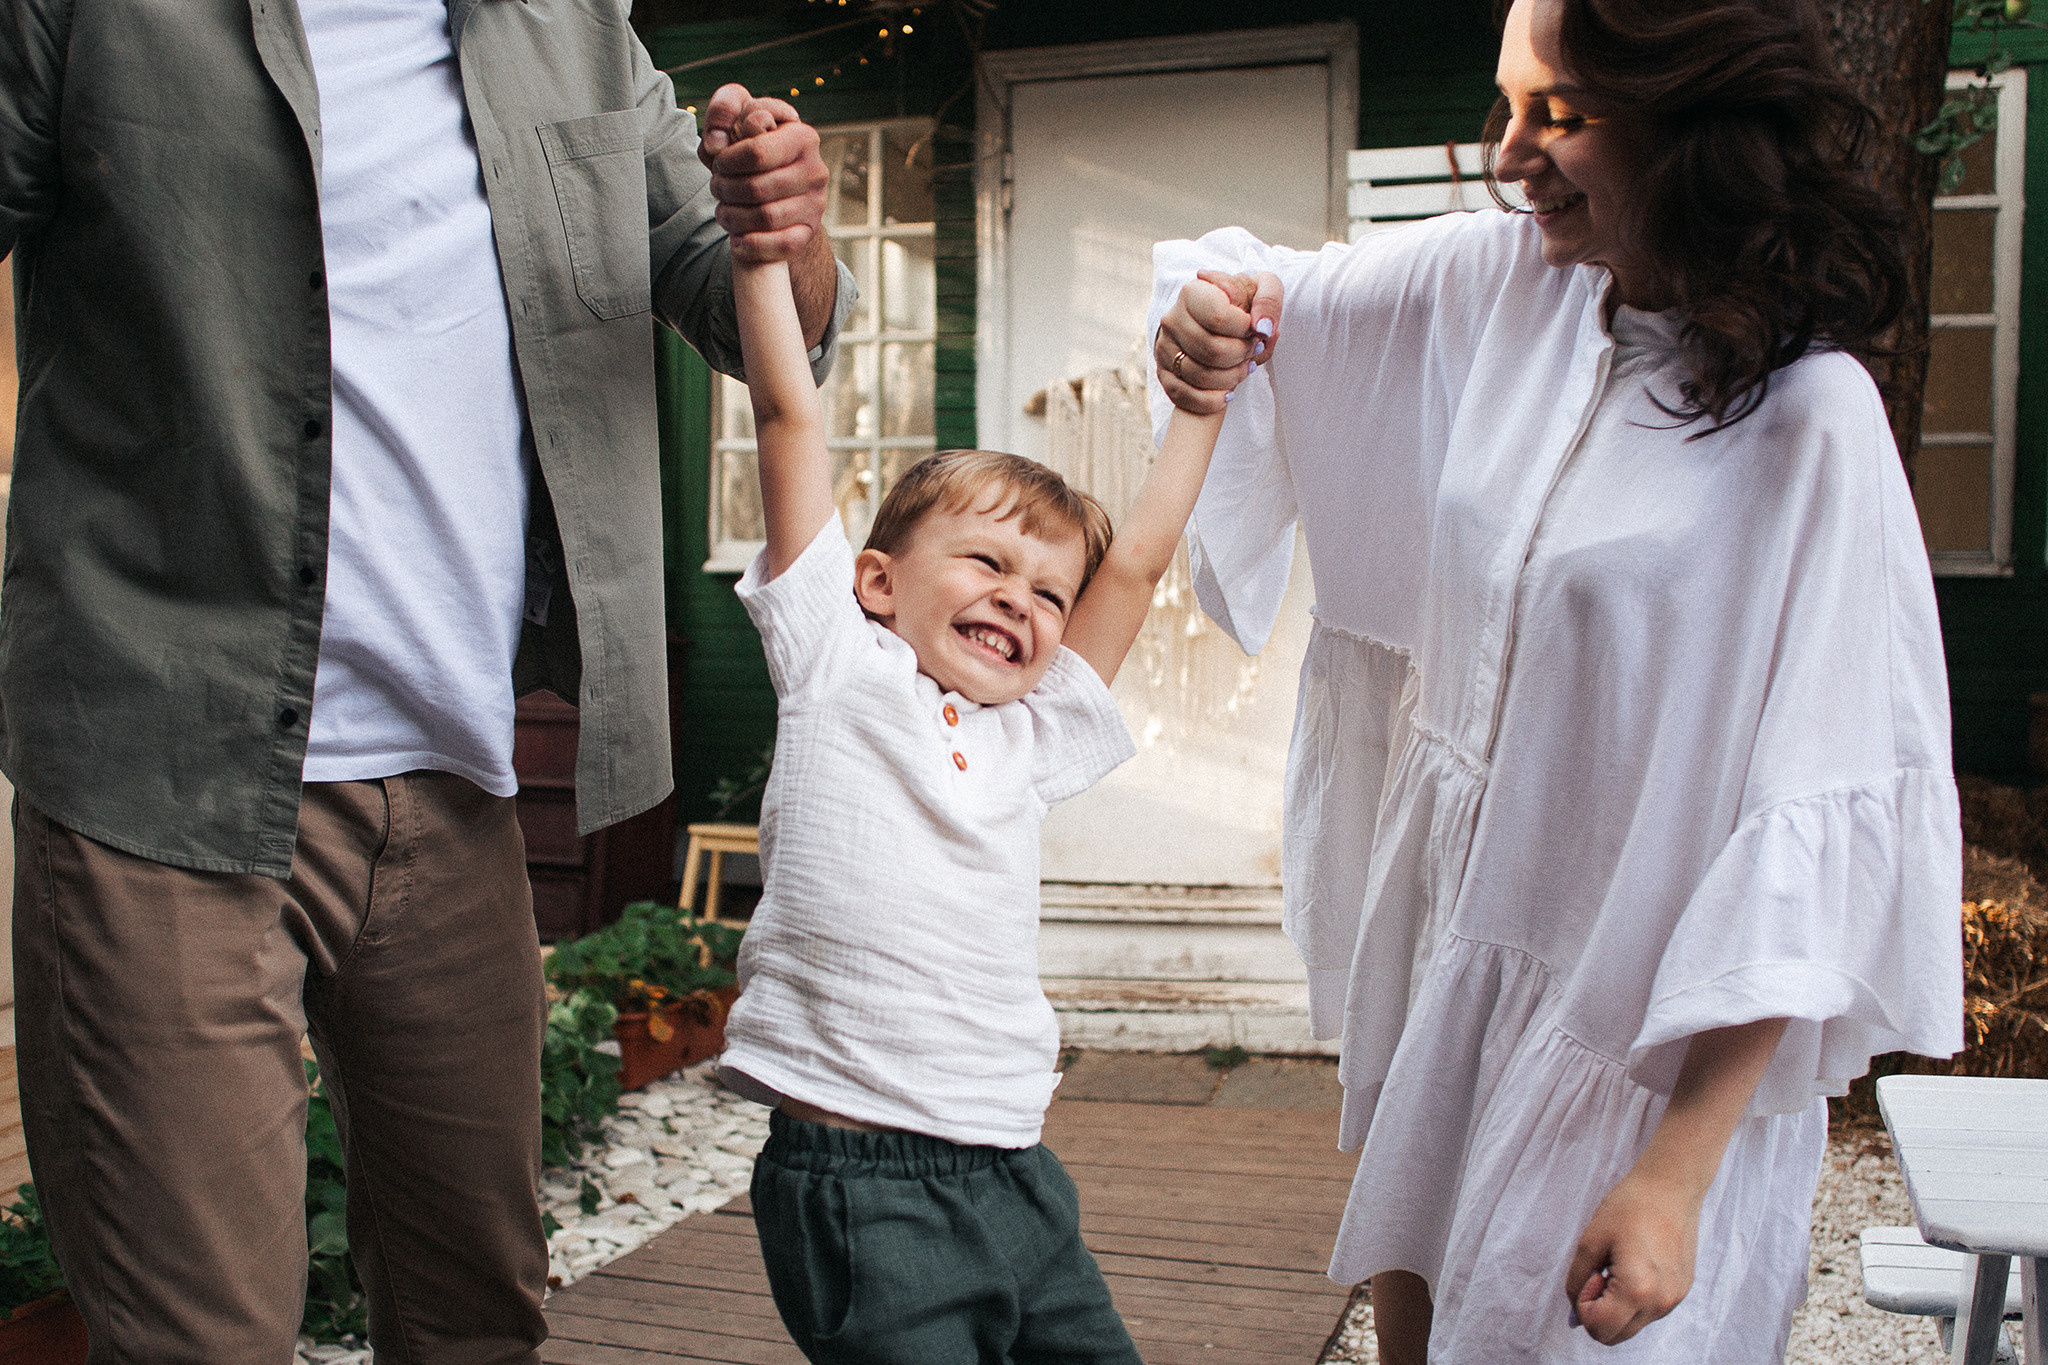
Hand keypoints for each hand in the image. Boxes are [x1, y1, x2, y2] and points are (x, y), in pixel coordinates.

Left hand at [698, 83, 827, 263]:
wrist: (777, 182)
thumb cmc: (752, 146)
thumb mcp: (737, 117)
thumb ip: (725, 110)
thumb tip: (717, 142)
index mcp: (802, 136)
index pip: (756, 152)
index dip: (727, 161)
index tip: (719, 163)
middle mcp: (816, 170)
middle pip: (757, 188)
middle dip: (725, 190)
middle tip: (716, 188)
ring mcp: (816, 203)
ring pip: (767, 219)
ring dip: (734, 218)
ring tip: (722, 211)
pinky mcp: (810, 230)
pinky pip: (784, 246)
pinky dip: (754, 246)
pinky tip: (737, 240)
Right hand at [1154, 269, 1281, 414]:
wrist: (1225, 322)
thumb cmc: (1244, 305)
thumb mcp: (1263, 288)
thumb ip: (1268, 300)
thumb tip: (1263, 328)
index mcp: (1192, 292)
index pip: (1218, 318)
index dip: (1245, 331)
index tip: (1256, 330)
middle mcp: (1172, 319)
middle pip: (1212, 351)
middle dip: (1242, 356)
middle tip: (1254, 350)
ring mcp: (1164, 348)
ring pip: (1200, 376)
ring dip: (1232, 378)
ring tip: (1245, 368)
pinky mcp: (1164, 373)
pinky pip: (1183, 396)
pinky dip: (1212, 400)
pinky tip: (1228, 393)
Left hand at [1565, 1169, 1698, 1345]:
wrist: (1671, 1186)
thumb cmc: (1629, 1206)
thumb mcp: (1590, 1241)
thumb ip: (1577, 1281)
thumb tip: (1574, 1317)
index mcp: (1638, 1290)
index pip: (1599, 1328)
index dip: (1584, 1304)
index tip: (1591, 1272)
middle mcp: (1661, 1303)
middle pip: (1615, 1336)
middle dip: (1598, 1311)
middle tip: (1600, 1272)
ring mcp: (1675, 1299)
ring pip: (1631, 1325)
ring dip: (1616, 1306)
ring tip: (1618, 1266)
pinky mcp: (1682, 1291)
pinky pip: (1648, 1311)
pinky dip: (1633, 1299)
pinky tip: (1634, 1265)